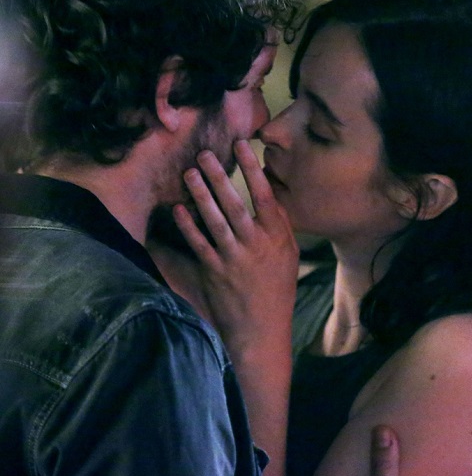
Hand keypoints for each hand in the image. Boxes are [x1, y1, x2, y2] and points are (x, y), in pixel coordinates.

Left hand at [174, 139, 298, 475]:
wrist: (262, 329)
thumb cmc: (277, 288)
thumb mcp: (288, 254)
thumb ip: (278, 225)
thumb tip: (267, 195)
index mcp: (277, 236)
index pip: (265, 195)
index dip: (252, 169)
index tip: (242, 146)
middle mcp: (256, 244)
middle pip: (236, 204)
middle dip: (219, 177)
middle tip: (205, 154)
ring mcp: (234, 258)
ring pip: (215, 220)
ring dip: (201, 195)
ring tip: (190, 173)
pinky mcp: (214, 273)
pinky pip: (199, 244)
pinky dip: (188, 226)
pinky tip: (178, 210)